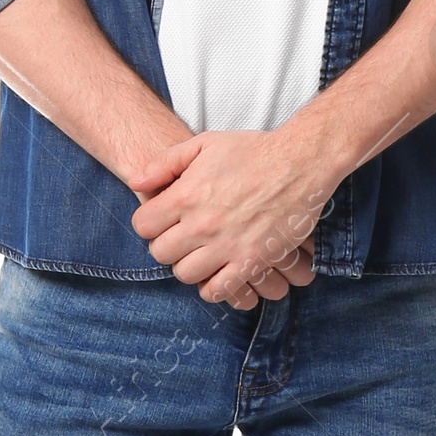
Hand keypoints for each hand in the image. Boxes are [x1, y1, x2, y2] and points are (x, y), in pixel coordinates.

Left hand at [129, 129, 332, 307]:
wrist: (300, 162)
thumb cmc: (252, 150)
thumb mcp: (204, 144)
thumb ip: (165, 163)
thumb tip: (135, 183)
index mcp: (186, 195)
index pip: (143, 225)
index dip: (150, 224)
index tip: (163, 221)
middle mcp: (202, 224)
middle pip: (160, 253)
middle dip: (167, 246)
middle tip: (183, 238)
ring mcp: (227, 245)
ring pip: (186, 275)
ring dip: (189, 267)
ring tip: (201, 254)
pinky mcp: (251, 260)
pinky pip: (219, 291)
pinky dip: (214, 288)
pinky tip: (218, 274)